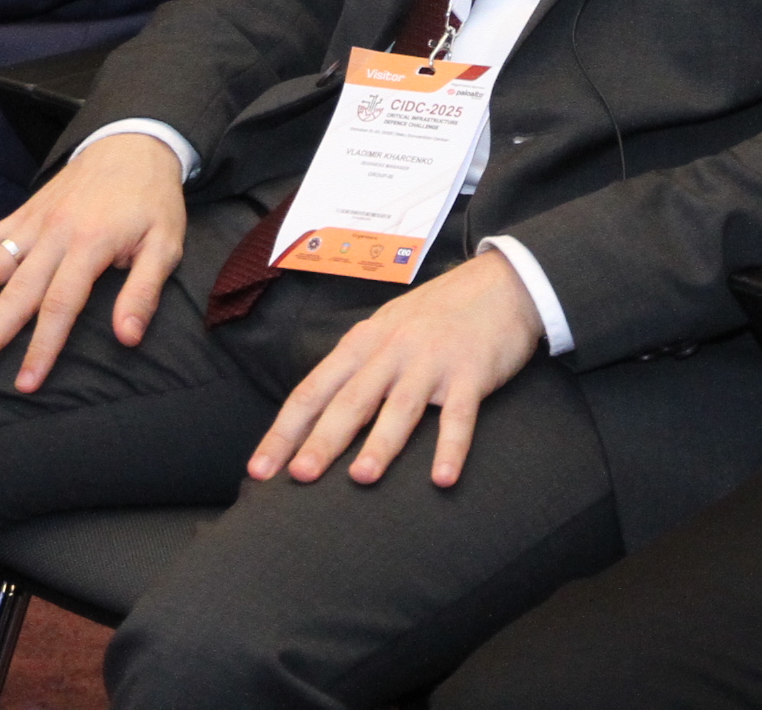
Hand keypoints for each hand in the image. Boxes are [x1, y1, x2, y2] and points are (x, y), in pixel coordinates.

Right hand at [0, 131, 191, 390]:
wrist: (133, 143)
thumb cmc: (152, 201)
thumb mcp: (166, 244)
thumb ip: (144, 291)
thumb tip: (128, 338)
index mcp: (90, 244)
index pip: (60, 304)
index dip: (42, 346)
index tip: (25, 383)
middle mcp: (53, 234)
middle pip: (15, 292)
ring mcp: (31, 224)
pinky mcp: (20, 215)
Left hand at [247, 247, 545, 489]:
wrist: (502, 283)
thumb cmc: (439, 314)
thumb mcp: (388, 330)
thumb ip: (359, 369)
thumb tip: (318, 416)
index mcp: (363, 342)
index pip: (313, 390)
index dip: (284, 431)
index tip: (259, 470)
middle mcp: (391, 350)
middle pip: (350, 400)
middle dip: (321, 441)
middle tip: (298, 477)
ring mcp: (431, 360)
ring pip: (400, 406)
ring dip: (381, 443)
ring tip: (361, 478)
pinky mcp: (471, 371)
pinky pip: (459, 415)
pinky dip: (450, 447)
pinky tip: (442, 478)